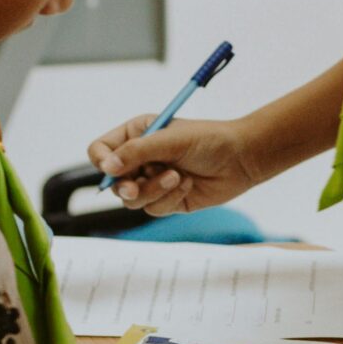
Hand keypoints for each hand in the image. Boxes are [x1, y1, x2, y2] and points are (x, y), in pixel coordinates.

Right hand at [86, 114, 262, 214]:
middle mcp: (140, 159)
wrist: (242, 158)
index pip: (101, 150)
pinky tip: (188, 184)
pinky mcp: (167, 200)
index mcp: (136, 135)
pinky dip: (169, 198)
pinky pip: (153, 208)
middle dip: (126, 185)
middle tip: (135, 188)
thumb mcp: (170, 139)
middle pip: (113, 181)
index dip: (100, 161)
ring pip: (132, 199)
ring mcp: (152, 181)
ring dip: (153, 191)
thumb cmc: (209, 139)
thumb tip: (107, 166)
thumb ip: (136, 151)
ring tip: (177, 177)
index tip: (111, 169)